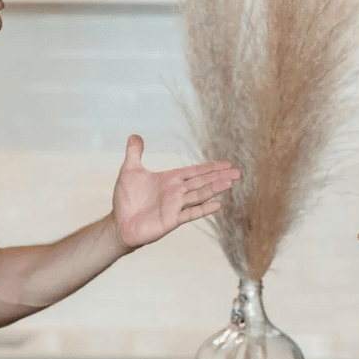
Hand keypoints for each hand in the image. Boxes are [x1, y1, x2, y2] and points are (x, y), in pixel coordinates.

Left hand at [111, 134, 239, 248]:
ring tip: (230, 182)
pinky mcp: (172, 220)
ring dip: (215, 189)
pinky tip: (218, 204)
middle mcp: (176, 192)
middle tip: (238, 172)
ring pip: (199, 195)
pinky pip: (191, 213)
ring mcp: (175, 206)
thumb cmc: (126, 199)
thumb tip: (135, 135)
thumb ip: (134, 153)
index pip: (194, 171)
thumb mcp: (129, 170)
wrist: (120, 223)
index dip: (210, 167)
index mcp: (170, 179)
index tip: (227, 163)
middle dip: (219, 176)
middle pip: (202, 181)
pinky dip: (204, 209)